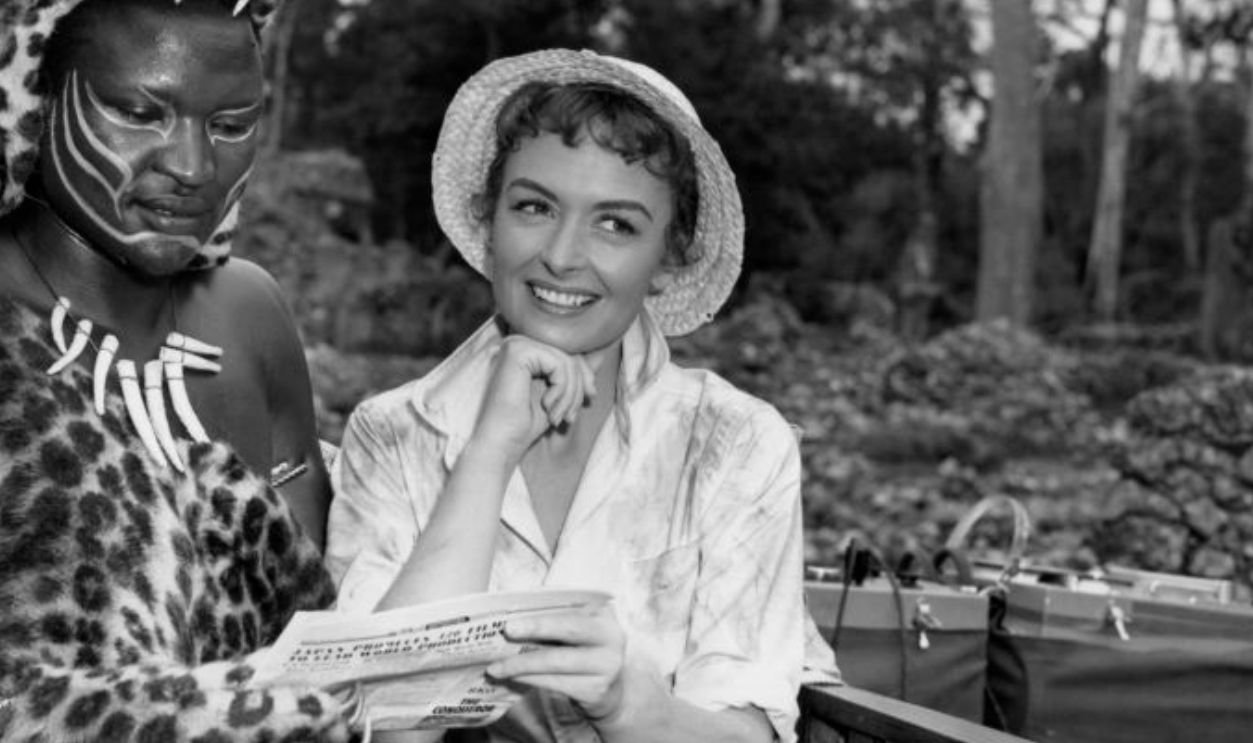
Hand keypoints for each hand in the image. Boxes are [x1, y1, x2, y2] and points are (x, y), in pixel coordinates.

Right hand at [470, 335, 595, 461]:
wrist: (501, 443)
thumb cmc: (525, 424)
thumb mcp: (560, 393)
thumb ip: (575, 372)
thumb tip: (602, 352)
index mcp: (526, 349)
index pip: (569, 351)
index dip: (586, 375)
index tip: (590, 397)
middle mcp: (519, 341)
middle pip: (570, 353)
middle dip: (579, 387)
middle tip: (571, 415)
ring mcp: (516, 344)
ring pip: (567, 360)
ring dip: (571, 394)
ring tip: (560, 416)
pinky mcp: (518, 351)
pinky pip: (559, 364)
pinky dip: (562, 390)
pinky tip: (547, 407)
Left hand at [486, 604, 646, 723]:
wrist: (611, 690)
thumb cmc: (585, 651)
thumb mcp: (581, 630)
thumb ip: (559, 619)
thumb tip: (516, 617)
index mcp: (605, 618)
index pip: (570, 614)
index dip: (541, 619)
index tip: (511, 623)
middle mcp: (612, 640)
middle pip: (568, 632)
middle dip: (534, 630)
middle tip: (505, 633)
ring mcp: (607, 667)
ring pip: (556, 662)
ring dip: (522, 664)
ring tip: (496, 667)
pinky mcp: (596, 690)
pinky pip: (556, 683)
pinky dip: (530, 679)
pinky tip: (512, 677)